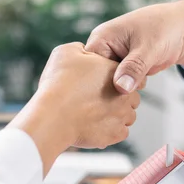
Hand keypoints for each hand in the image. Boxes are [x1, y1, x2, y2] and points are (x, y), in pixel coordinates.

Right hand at [8, 43, 139, 172]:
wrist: (53, 115)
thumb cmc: (58, 83)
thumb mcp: (66, 52)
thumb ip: (82, 49)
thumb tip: (85, 52)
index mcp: (115, 71)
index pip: (127, 73)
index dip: (115, 77)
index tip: (101, 82)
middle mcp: (125, 94)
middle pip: (130, 96)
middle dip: (118, 98)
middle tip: (97, 99)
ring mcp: (122, 115)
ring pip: (126, 116)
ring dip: (114, 115)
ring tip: (93, 114)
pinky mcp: (115, 134)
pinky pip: (119, 132)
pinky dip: (109, 130)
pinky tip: (94, 125)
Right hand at [86, 0, 183, 93]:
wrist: (182, 29)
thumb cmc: (164, 28)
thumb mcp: (149, 48)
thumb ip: (134, 67)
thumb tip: (120, 88)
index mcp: (101, 38)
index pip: (89, 66)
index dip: (99, 80)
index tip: (117, 91)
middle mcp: (103, 49)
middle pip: (97, 77)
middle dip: (113, 87)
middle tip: (131, 89)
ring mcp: (114, 59)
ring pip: (110, 84)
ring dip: (123, 90)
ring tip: (138, 85)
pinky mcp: (124, 68)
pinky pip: (121, 84)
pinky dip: (130, 88)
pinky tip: (139, 86)